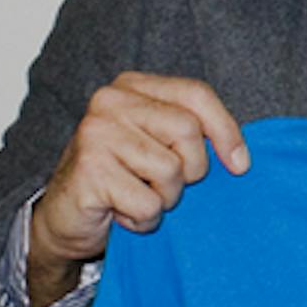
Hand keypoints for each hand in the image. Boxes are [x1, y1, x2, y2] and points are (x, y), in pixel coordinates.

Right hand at [29, 72, 246, 306]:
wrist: (66, 218)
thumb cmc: (122, 179)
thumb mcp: (160, 145)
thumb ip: (193, 135)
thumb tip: (240, 159)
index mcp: (133, 86)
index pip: (196, 94)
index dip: (226, 130)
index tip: (240, 165)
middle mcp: (110, 101)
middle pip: (188, 131)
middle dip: (191, 170)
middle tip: (165, 185)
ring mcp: (95, 133)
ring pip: (171, 170)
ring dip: (165, 199)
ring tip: (139, 196)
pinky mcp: (89, 170)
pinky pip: (148, 204)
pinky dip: (144, 220)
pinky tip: (121, 213)